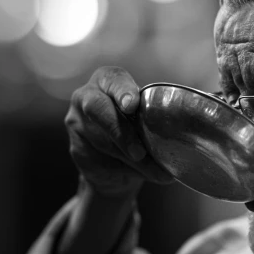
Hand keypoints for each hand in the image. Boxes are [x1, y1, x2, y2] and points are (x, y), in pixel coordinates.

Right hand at [66, 66, 174, 197]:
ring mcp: (77, 122)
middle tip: (139, 152)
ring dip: (131, 159)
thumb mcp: (144, 121)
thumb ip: (152, 122)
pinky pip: (102, 159)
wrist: (113, 168)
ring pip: (103, 141)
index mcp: (107, 81)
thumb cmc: (134, 132)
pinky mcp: (76, 148)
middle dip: (120, 130)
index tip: (132, 105)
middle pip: (97, 108)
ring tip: (156, 171)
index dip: (123, 91)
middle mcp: (86, 96)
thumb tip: (177, 138)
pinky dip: (127, 169)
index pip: (113, 79)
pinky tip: (142, 174)